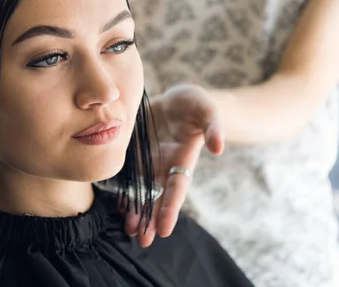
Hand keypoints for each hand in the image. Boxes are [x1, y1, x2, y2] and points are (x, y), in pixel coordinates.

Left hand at [125, 84, 223, 246]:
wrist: (175, 99)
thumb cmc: (195, 104)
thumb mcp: (207, 110)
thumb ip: (214, 127)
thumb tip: (218, 148)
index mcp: (183, 158)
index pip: (177, 188)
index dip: (170, 208)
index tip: (164, 229)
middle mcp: (166, 165)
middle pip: (158, 196)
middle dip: (151, 218)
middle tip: (142, 240)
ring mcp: (150, 161)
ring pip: (142, 190)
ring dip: (137, 211)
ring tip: (129, 230)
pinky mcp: (137, 153)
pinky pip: (129, 176)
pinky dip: (125, 191)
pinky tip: (120, 207)